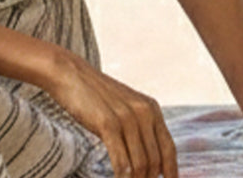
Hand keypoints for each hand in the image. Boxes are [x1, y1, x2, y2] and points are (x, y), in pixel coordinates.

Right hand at [42, 52, 176, 177]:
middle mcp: (144, 113)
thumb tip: (147, 158)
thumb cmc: (95, 96)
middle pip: (156, 160)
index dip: (172, 170)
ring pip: (141, 163)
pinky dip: (123, 176)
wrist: (70, 75)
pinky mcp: (108, 124)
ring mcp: (127, 118)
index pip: (169, 148)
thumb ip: (138, 127)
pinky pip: (122, 160)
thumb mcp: (125, 108)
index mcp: (152, 109)